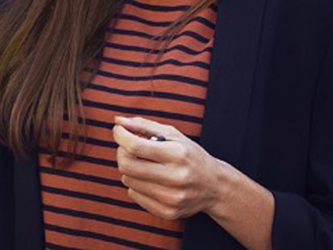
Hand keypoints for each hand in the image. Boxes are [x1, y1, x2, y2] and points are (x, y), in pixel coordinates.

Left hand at [111, 116, 237, 220]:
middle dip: (122, 153)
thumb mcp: (174, 135)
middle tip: (129, 148)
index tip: (118, 130)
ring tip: (146, 165)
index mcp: (178, 154)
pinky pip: (133, 195)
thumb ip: (144, 125)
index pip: (136, 146)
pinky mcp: (167, 212)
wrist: (215, 187)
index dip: (120, 136)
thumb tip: (117, 120)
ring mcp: (171, 197)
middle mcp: (175, 177)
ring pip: (128, 180)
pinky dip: (136, 185)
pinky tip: (151, 181)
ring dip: (130, 169)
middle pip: (126, 165)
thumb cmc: (190, 156)